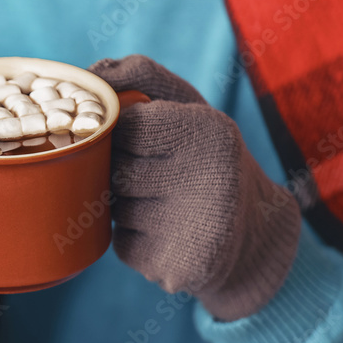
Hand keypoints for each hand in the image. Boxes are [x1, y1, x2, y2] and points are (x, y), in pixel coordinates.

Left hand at [90, 56, 301, 319]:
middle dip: (121, 170)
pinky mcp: (173, 269)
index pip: (122, 126)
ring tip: (166, 204)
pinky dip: (132, 237)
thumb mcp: (187, 105)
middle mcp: (209, 180)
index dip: (123, 133)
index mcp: (210, 131)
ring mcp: (193, 230)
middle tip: (157, 174)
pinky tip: (166, 233)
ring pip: (113, 208)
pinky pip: (119, 243)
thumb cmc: (202, 156)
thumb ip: (140, 76)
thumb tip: (89, 74)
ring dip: (125, 205)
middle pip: (113, 169)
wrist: (253, 233)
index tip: (147, 140)